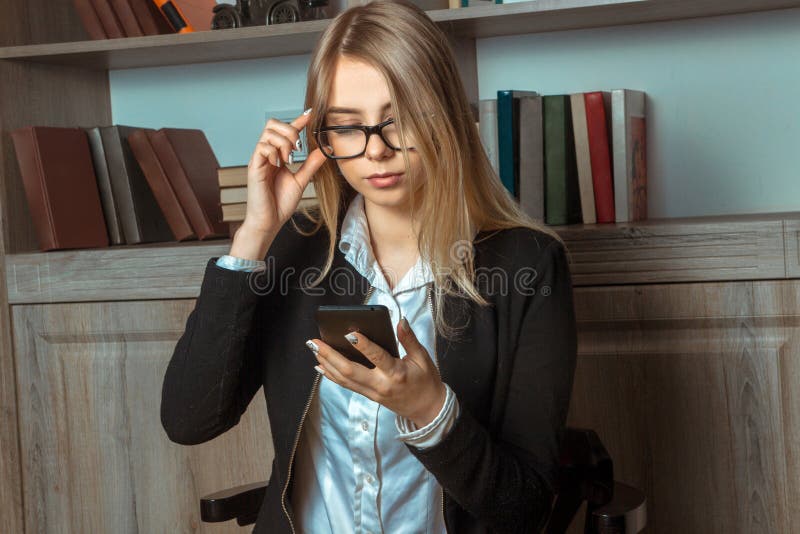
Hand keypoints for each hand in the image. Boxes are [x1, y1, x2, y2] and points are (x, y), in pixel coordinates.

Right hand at [243, 109, 327, 233]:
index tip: (311, 114)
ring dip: (283, 142)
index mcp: (276, 155)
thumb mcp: (301, 181)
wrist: (269, 221)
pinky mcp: (254, 167)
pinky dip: (274, 152)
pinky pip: (261, 147)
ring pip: (268, 133)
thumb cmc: (280, 203)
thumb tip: (325, 150)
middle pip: (273, 124)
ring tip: (289, 159)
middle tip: (298, 148)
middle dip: (290, 130)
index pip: (286, 131)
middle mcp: (266, 154)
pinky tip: (279, 164)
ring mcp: (259, 159)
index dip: (298, 120)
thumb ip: (311, 165)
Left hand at [306, 318, 446, 427]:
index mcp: (396, 373)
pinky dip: (331, 375)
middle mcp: (381, 385)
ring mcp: (372, 392)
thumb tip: (401, 321)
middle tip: (315, 342)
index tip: (349, 333)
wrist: (427, 410)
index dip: (363, 345)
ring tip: (314, 348)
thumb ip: (409, 339)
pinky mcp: (368, 396)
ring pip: (344, 379)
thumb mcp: (423, 358)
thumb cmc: (426, 381)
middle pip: (350, 371)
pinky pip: (346, 385)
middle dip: (330, 355)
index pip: (377, 357)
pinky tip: (320, 365)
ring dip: (326, 363)